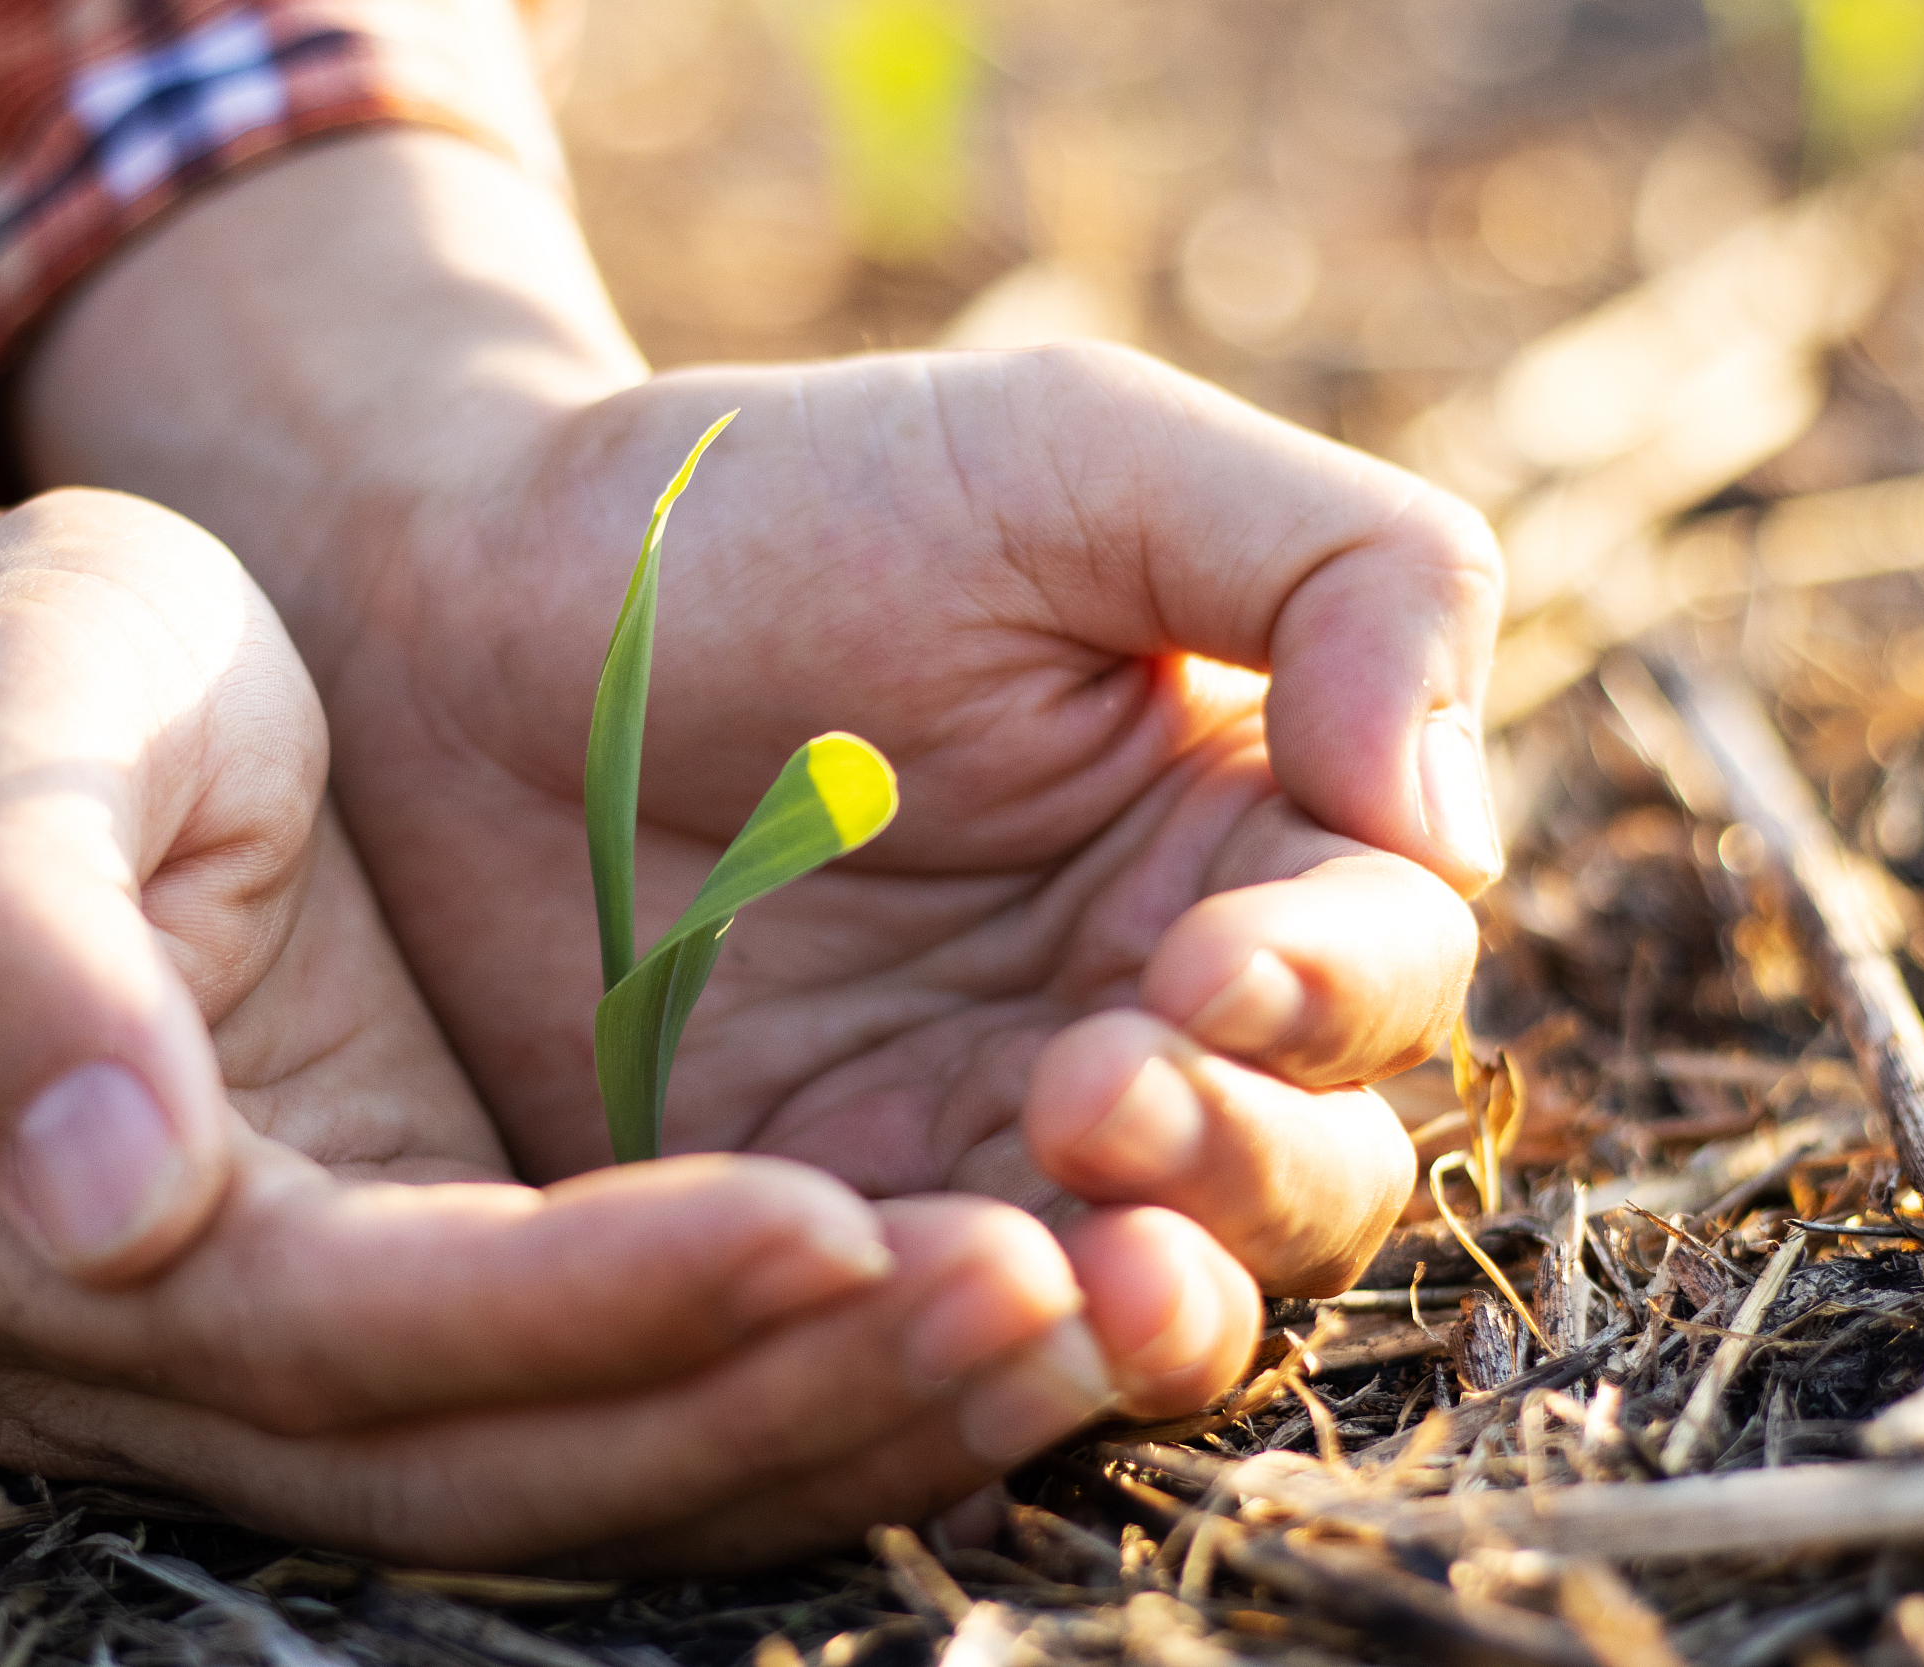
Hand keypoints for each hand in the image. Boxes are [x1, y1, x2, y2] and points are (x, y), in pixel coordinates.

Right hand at [0, 451, 1199, 1569]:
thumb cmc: (6, 674)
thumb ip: (12, 941)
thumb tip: (113, 1205)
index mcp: (18, 1220)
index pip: (353, 1326)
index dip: (596, 1298)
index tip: (837, 1219)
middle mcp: (152, 1355)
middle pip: (501, 1456)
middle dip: (774, 1395)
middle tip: (1041, 1300)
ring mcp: (292, 1353)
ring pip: (588, 1471)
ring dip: (829, 1424)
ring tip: (1072, 1326)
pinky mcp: (411, 1299)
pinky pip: (618, 1405)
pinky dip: (798, 1390)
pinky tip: (983, 1312)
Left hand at [19, 135, 1496, 1342]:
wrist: (466, 612)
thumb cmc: (777, 504)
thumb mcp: (1075, 460)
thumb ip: (1341, 574)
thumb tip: (1456, 825)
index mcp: (1233, 835)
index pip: (1386, 962)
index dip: (1338, 985)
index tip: (1208, 961)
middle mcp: (1147, 1008)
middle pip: (1312, 1164)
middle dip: (1250, 1157)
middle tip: (1104, 1087)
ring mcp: (990, 1134)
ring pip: (1167, 1288)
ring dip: (1157, 1292)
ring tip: (1082, 1256)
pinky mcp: (834, 1230)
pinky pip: (955, 1340)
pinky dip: (980, 1352)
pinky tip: (942, 1301)